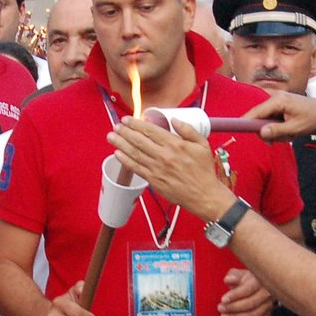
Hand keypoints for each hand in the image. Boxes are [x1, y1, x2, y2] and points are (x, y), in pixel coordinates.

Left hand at [109, 118, 234, 219]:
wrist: (204, 195)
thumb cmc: (204, 170)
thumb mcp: (202, 145)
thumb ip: (188, 130)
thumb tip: (174, 119)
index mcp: (175, 145)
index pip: (151, 131)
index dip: (136, 124)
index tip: (127, 119)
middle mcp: (164, 156)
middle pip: (139, 141)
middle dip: (125, 132)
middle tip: (116, 126)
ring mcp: (157, 169)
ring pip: (135, 154)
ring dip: (121, 144)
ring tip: (111, 136)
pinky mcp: (154, 181)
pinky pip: (136, 168)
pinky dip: (125, 160)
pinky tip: (118, 154)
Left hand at [219, 268, 273, 315]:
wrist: (260, 287)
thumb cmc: (248, 280)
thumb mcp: (240, 274)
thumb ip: (233, 275)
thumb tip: (228, 279)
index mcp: (260, 280)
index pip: (248, 289)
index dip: (235, 295)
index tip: (223, 299)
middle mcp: (267, 293)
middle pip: (251, 304)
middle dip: (233, 308)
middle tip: (220, 308)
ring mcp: (268, 305)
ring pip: (253, 315)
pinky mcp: (266, 315)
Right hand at [243, 91, 315, 142]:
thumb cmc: (314, 119)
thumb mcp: (295, 128)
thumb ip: (276, 131)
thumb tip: (260, 133)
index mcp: (278, 100)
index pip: (256, 112)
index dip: (245, 121)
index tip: (236, 129)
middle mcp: (276, 97)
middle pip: (259, 116)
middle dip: (265, 130)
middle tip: (274, 141)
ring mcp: (279, 100)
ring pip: (266, 118)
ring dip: (273, 130)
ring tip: (288, 135)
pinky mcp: (282, 105)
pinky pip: (273, 117)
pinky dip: (278, 126)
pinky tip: (288, 131)